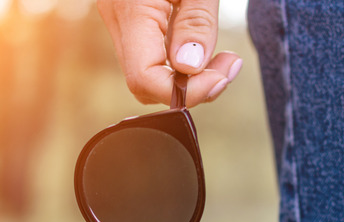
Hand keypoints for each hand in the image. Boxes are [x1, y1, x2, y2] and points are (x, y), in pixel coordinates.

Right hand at [97, 0, 242, 107]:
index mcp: (129, 8)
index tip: (221, 78)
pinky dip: (176, 60)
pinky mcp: (127, 13)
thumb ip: (196, 23)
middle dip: (191, 87)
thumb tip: (190, 71)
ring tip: (223, 59)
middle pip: (145, 82)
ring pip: (146, 70)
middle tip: (228, 68)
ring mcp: (117, 16)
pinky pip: (147, 51)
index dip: (186, 91)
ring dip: (186, 76)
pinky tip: (200, 47)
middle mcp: (115, 16)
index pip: (145, 78)